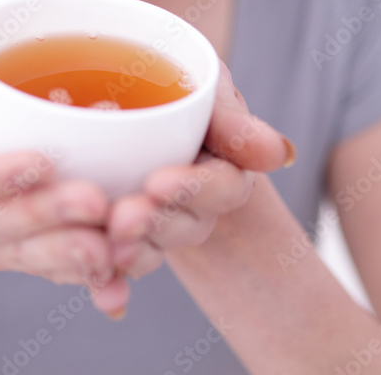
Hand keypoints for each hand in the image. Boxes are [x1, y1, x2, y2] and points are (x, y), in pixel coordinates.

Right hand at [0, 47, 152, 318]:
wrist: (6, 92)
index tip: (37, 161)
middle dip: (45, 220)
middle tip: (95, 202)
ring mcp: (1, 234)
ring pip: (32, 256)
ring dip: (73, 257)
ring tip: (117, 246)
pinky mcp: (40, 242)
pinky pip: (63, 267)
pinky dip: (96, 282)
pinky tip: (121, 288)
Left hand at [106, 61, 295, 273]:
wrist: (133, 97)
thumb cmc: (178, 84)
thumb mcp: (207, 87)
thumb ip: (235, 120)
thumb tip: (279, 154)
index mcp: (226, 169)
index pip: (222, 185)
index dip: (193, 188)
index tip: (158, 184)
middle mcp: (197, 203)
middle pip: (186, 223)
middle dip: (156, 224)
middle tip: (122, 220)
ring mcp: (161, 223)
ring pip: (152, 246)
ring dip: (133, 253)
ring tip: (107, 249)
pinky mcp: (125, 236)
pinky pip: (120, 263)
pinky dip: (112, 282)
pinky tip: (102, 296)